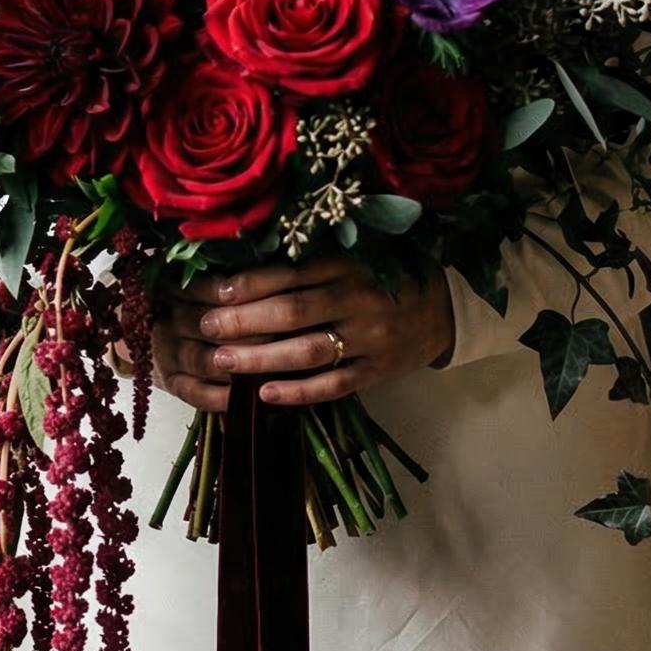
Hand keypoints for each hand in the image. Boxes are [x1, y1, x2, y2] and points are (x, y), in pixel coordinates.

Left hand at [152, 253, 454, 411]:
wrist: (445, 308)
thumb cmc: (388, 274)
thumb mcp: (357, 254)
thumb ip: (313, 260)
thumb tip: (246, 263)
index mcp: (350, 265)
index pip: (291, 273)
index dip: (249, 282)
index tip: (214, 289)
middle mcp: (359, 300)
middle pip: (292, 312)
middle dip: (243, 321)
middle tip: (205, 326)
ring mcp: (370, 339)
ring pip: (308, 352)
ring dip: (261, 359)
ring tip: (221, 360)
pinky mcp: (377, 371)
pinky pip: (333, 386)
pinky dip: (297, 392)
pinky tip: (263, 395)